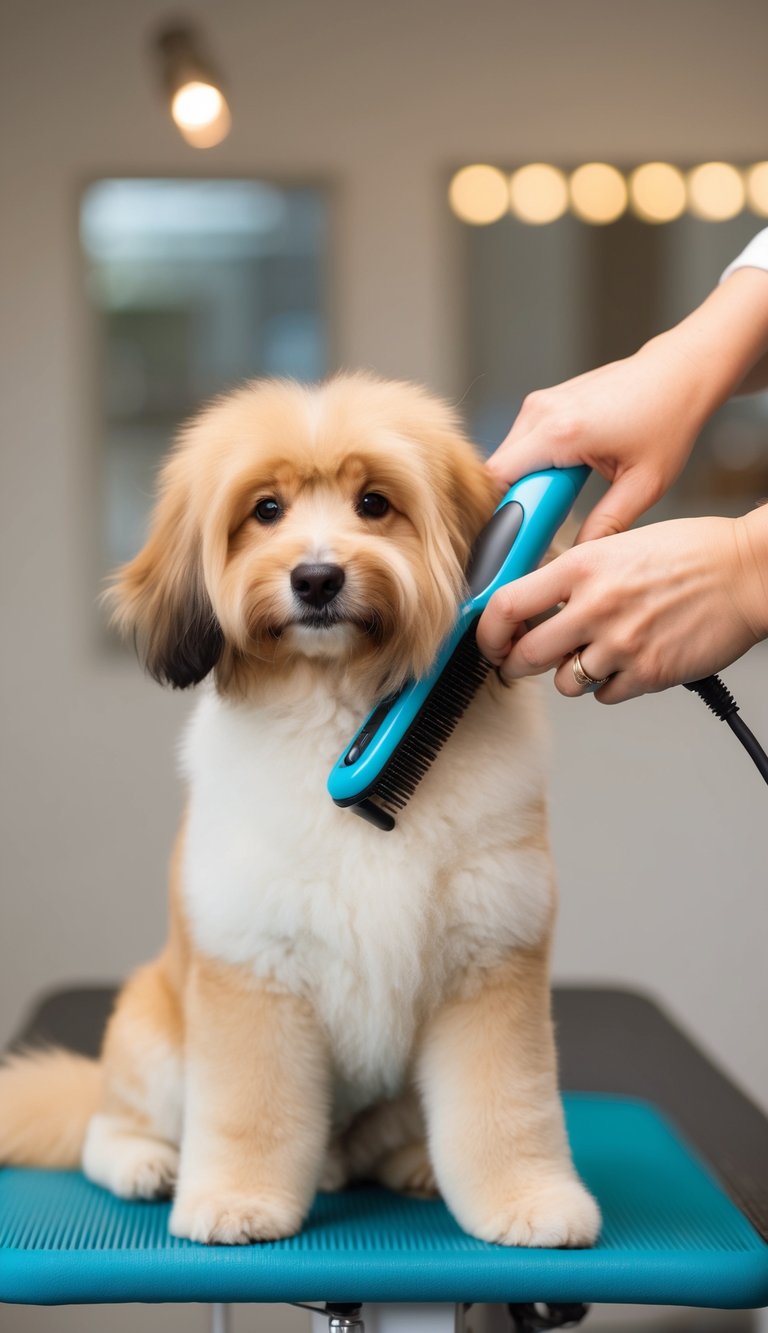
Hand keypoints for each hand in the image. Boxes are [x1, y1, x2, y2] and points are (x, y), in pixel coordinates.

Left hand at [476, 513, 767, 703]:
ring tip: (592, 654)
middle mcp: (595, 606)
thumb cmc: (691, 552)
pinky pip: (604, 696)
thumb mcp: (619, 544)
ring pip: (564, 682)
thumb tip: (537, 599)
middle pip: (525, 655)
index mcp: (582, 567)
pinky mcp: (647, 673)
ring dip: (570, 675)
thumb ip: (576, 572)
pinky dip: (607, 687)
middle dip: (515, 665)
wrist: (746, 573)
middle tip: (518, 664)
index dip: (488, 632)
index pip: (507, 605)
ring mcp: (621, 644)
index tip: (490, 640)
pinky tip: (624, 663)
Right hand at [486, 341, 702, 542]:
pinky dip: (536, 462)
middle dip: (520, 499)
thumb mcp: (644, 484)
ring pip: (508, 455)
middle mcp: (542, 411)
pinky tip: (570, 469)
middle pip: (499, 469)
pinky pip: (522, 441)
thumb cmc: (668, 420)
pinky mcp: (545, 399)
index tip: (524, 535)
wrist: (680, 372)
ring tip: (569, 488)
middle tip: (554, 515)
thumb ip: (607, 524)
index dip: (505, 513)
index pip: (499, 479)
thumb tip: (579, 555)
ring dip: (529, 480)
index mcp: (561, 432)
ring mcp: (540, 401)